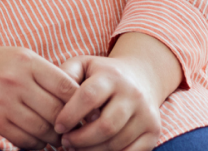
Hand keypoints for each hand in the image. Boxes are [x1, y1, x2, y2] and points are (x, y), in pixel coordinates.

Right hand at [0, 46, 80, 149]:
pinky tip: (37, 141)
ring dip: (53, 138)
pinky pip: (25, 139)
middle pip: (56, 111)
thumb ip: (44, 73)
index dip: (81, 103)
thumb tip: (77, 98)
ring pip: (43, 129)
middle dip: (69, 126)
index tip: (87, 113)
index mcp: (25, 60)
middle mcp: (15, 80)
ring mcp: (2, 101)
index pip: (66, 85)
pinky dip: (36, 144)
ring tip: (57, 138)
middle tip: (75, 132)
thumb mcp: (16, 57)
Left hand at [54, 33, 182, 150]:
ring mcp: (147, 114)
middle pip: (105, 125)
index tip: (58, 126)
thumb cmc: (102, 74)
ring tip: (76, 148)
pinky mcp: (154, 131)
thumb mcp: (83, 65)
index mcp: (112, 76)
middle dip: (81, 139)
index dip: (70, 115)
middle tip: (65, 142)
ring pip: (117, 142)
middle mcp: (133, 94)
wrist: (141, 77)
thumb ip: (65, 75)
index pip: (88, 97)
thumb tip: (53, 97)